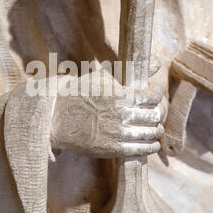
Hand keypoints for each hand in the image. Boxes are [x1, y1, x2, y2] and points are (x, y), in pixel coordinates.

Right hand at [51, 70, 165, 158]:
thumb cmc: (79, 93)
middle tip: (154, 113)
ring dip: (155, 130)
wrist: (56, 117)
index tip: (154, 95)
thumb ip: (133, 71)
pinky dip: (150, 147)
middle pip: (153, 115)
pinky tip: (152, 144)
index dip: (156, 95)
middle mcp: (122, 114)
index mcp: (121, 95)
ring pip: (150, 133)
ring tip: (154, 129)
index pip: (152, 96)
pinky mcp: (113, 149)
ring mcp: (118, 133)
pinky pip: (141, 150)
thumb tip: (156, 63)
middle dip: (156, 113)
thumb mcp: (103, 77)